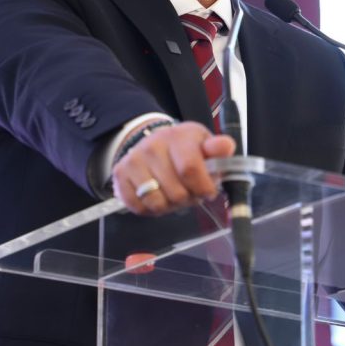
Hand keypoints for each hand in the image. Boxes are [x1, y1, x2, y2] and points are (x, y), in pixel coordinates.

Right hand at [112, 121, 235, 215]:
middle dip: (188, 199)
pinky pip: (137, 206)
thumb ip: (219, 149)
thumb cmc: (187, 150)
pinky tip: (158, 195)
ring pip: (156, 202)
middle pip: (176, 192)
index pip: (190, 169)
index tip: (208, 191)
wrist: (155, 144)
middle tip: (189, 191)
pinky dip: (150, 209)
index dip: (203, 188)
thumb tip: (225, 146)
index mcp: (179, 136)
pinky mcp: (120, 173)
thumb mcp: (206, 146)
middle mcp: (153, 145)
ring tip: (173, 194)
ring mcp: (134, 159)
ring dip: (169, 206)